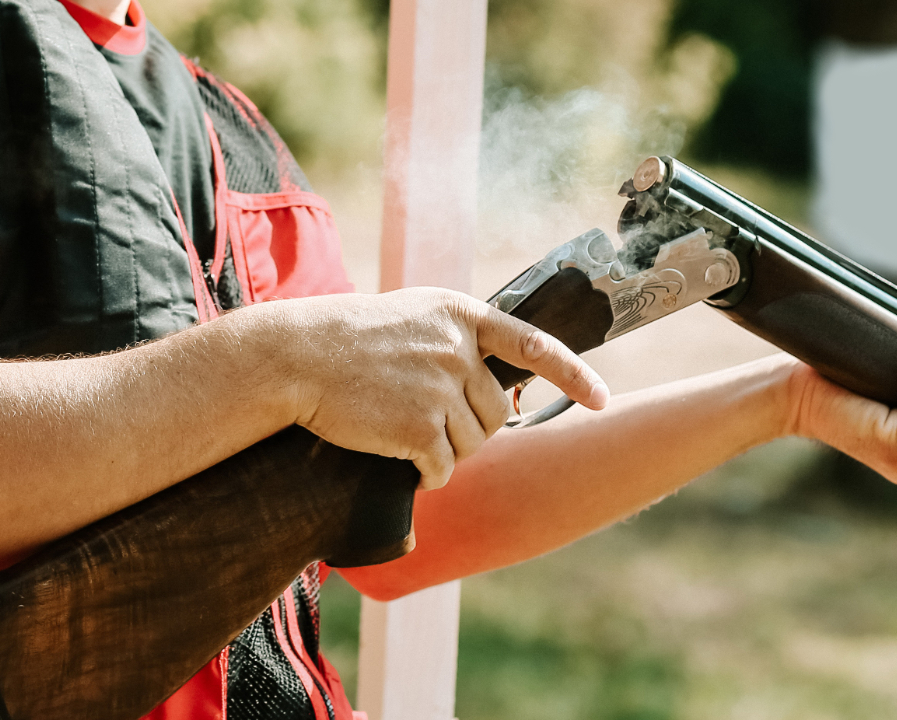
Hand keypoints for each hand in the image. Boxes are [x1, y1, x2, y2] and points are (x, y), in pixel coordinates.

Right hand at [265, 287, 607, 489]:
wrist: (295, 356)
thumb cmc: (349, 339)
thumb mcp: (413, 319)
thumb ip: (458, 344)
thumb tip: (500, 398)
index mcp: (462, 316)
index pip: (534, 346)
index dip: (574, 375)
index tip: (602, 400)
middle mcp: (459, 348)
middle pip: (496, 412)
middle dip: (471, 428)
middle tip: (429, 424)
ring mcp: (440, 387)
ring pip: (471, 443)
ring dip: (445, 451)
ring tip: (404, 431)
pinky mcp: (417, 427)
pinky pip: (441, 468)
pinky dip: (426, 475)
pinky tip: (400, 461)